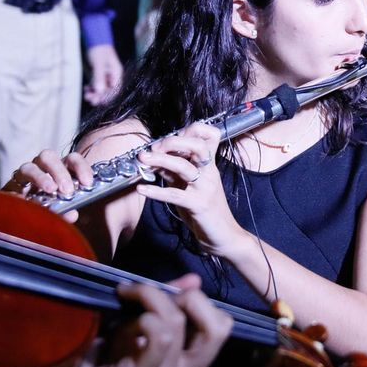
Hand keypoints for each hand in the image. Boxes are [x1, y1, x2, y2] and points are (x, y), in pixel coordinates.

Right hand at [8, 148, 95, 219]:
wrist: (22, 220)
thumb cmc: (49, 210)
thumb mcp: (63, 211)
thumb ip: (68, 211)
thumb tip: (72, 214)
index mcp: (59, 169)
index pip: (71, 159)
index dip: (80, 167)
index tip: (87, 182)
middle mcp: (40, 168)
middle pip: (48, 156)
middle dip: (59, 171)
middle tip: (67, 189)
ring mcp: (23, 177)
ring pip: (28, 167)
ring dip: (40, 178)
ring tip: (50, 190)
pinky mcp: (8, 189)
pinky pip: (10, 187)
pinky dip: (16, 193)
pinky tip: (23, 201)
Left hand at [45, 275, 229, 366]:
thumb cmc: (102, 364)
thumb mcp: (138, 329)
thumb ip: (167, 307)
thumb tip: (193, 279)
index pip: (221, 327)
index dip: (199, 302)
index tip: (165, 295)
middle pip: (219, 327)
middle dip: (190, 298)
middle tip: (154, 294)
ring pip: (178, 322)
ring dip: (151, 299)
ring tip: (125, 297)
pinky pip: (160, 336)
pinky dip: (143, 316)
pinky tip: (121, 320)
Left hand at [85, 44, 122, 105]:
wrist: (95, 40)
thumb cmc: (99, 50)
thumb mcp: (99, 63)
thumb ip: (99, 77)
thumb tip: (99, 91)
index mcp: (116, 73)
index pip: (114, 89)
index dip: (107, 97)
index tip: (98, 101)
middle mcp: (112, 76)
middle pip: (108, 91)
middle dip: (100, 96)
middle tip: (91, 100)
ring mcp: (105, 76)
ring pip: (101, 89)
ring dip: (95, 93)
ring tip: (87, 96)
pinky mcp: (99, 75)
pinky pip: (96, 85)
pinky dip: (92, 88)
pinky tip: (86, 89)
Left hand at [133, 123, 242, 254]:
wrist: (223, 235)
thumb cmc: (206, 210)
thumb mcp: (189, 186)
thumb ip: (175, 172)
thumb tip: (155, 160)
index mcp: (209, 165)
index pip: (209, 135)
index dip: (189, 130)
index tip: (169, 140)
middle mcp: (210, 172)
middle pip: (197, 145)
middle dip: (173, 141)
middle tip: (153, 147)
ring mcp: (205, 188)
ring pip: (184, 166)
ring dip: (160, 159)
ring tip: (142, 159)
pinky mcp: (198, 204)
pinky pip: (175, 194)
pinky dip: (156, 191)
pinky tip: (142, 189)